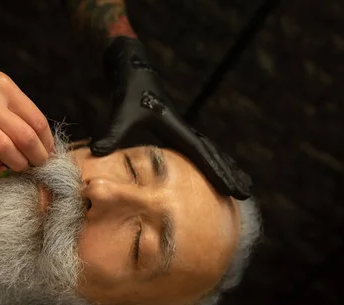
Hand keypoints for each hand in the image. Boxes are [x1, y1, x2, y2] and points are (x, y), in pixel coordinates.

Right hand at [0, 40, 53, 178]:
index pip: (36, 121)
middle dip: (37, 157)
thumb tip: (34, 132)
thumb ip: (12, 103)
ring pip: (4, 149)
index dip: (47, 142)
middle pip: (25, 137)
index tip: (48, 152)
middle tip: (37, 165)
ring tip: (18, 167)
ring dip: (16, 164)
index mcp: (4, 88)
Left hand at [93, 37, 251, 199]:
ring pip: (211, 152)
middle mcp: (184, 129)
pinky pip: (202, 149)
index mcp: (176, 127)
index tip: (232, 188)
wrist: (135, 71)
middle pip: (213, 155)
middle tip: (246, 194)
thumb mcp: (120, 112)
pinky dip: (214, 161)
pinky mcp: (179, 130)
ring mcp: (184, 129)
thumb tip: (97, 151)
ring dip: (227, 168)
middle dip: (230, 174)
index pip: (201, 154)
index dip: (217, 172)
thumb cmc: (129, 91)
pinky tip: (219, 171)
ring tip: (244, 185)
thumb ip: (111, 133)